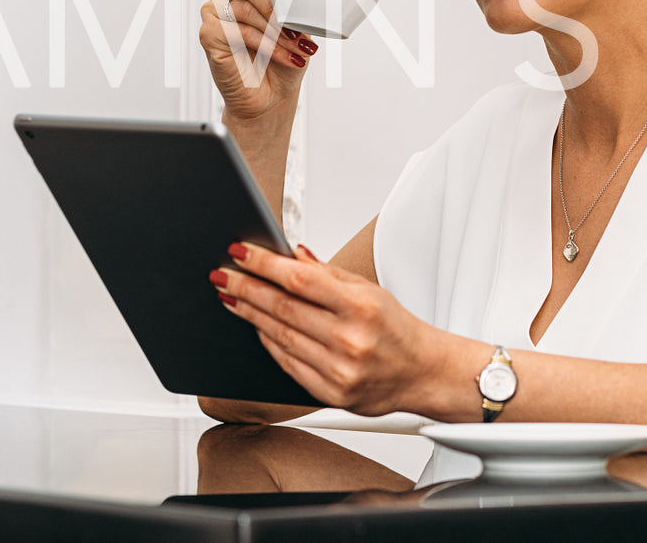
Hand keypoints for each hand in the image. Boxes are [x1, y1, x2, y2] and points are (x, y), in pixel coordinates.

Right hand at [198, 0, 318, 123]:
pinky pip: (236, 31)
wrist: (273, 95)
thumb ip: (298, 0)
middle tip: (297, 27)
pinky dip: (265, 45)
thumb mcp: (301, 23)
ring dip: (277, 31)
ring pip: (244, 6)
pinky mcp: (208, 33)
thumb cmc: (287, 55)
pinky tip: (282, 55)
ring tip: (296, 47)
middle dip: (277, 4)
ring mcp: (214, 11)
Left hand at [212, 242, 447, 416]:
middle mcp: (349, 339)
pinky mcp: (330, 393)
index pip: (300, 279)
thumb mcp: (370, 290)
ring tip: (231, 297)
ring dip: (250, 315)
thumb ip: (327, 274)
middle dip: (246, 288)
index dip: (264, 264)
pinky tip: (256, 327)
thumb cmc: (396, 329)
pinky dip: (268, 342)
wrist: (423, 373)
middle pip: (283, 308)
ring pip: (280, 336)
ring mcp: (338, 370)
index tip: (240, 252)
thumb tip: (291, 254)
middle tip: (223, 275)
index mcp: (361, 306)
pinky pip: (287, 363)